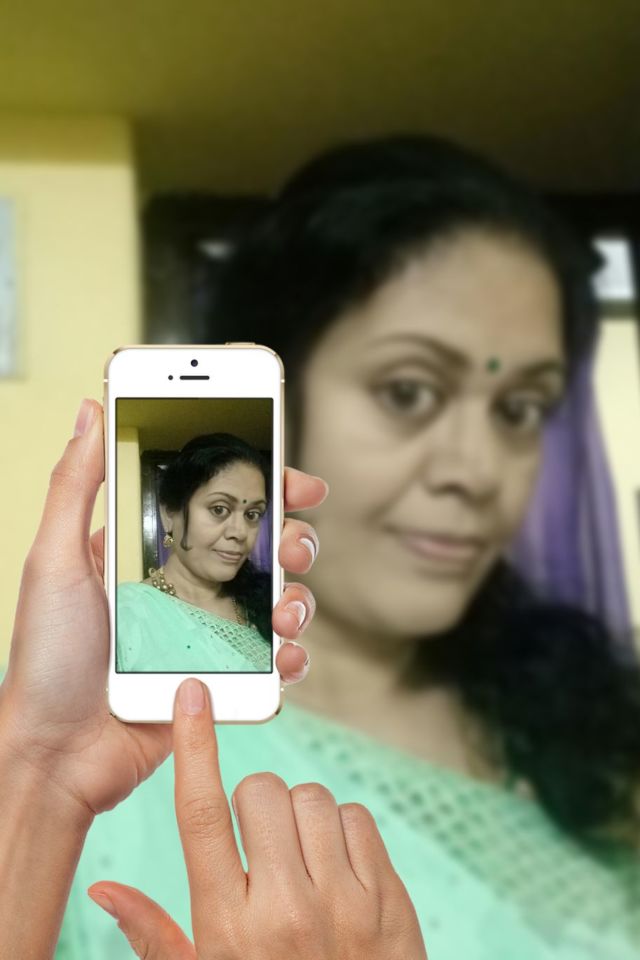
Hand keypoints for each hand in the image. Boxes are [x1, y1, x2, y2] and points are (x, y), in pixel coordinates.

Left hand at [0, 399, 325, 817]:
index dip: (262, 484)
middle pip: (261, 547)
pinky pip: (275, 661)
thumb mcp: (53, 559)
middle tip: (292, 545)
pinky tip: (285, 655)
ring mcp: (209, 632)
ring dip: (299, 597)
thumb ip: (75, 484)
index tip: (293, 478)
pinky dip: (293, 655)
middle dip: (292, 538)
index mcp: (152, 550)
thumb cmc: (47, 658)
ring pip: (279, 600)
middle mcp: (187, 585)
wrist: (57, 754)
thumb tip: (91, 410)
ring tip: (284, 610)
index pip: (218, 504)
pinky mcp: (223, 678)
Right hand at [88, 679, 428, 959]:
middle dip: (255, 802)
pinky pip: (358, 818)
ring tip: (300, 860)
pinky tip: (336, 869)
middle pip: (261, 791)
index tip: (192, 697)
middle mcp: (285, 908)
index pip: (200, 816)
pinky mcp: (389, 898)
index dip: (194, 747)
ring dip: (300, 816)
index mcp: (228, 927)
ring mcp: (344, 902)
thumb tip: (103, 888)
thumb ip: (154, 936)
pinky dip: (343, 831)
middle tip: (259, 843)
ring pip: (313, 798)